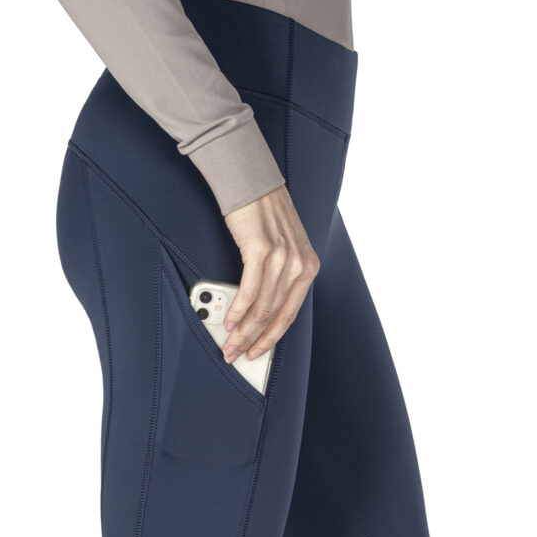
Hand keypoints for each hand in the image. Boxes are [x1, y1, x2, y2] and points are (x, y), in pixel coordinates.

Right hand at [221, 185, 319, 363]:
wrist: (252, 182)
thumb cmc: (264, 215)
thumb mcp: (283, 248)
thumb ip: (278, 277)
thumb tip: (258, 311)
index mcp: (308, 267)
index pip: (290, 313)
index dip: (272, 337)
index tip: (258, 352)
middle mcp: (299, 264)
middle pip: (275, 315)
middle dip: (254, 340)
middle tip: (237, 355)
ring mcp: (281, 258)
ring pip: (262, 307)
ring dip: (242, 330)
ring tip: (228, 343)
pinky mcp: (260, 250)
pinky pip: (249, 291)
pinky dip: (238, 310)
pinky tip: (229, 321)